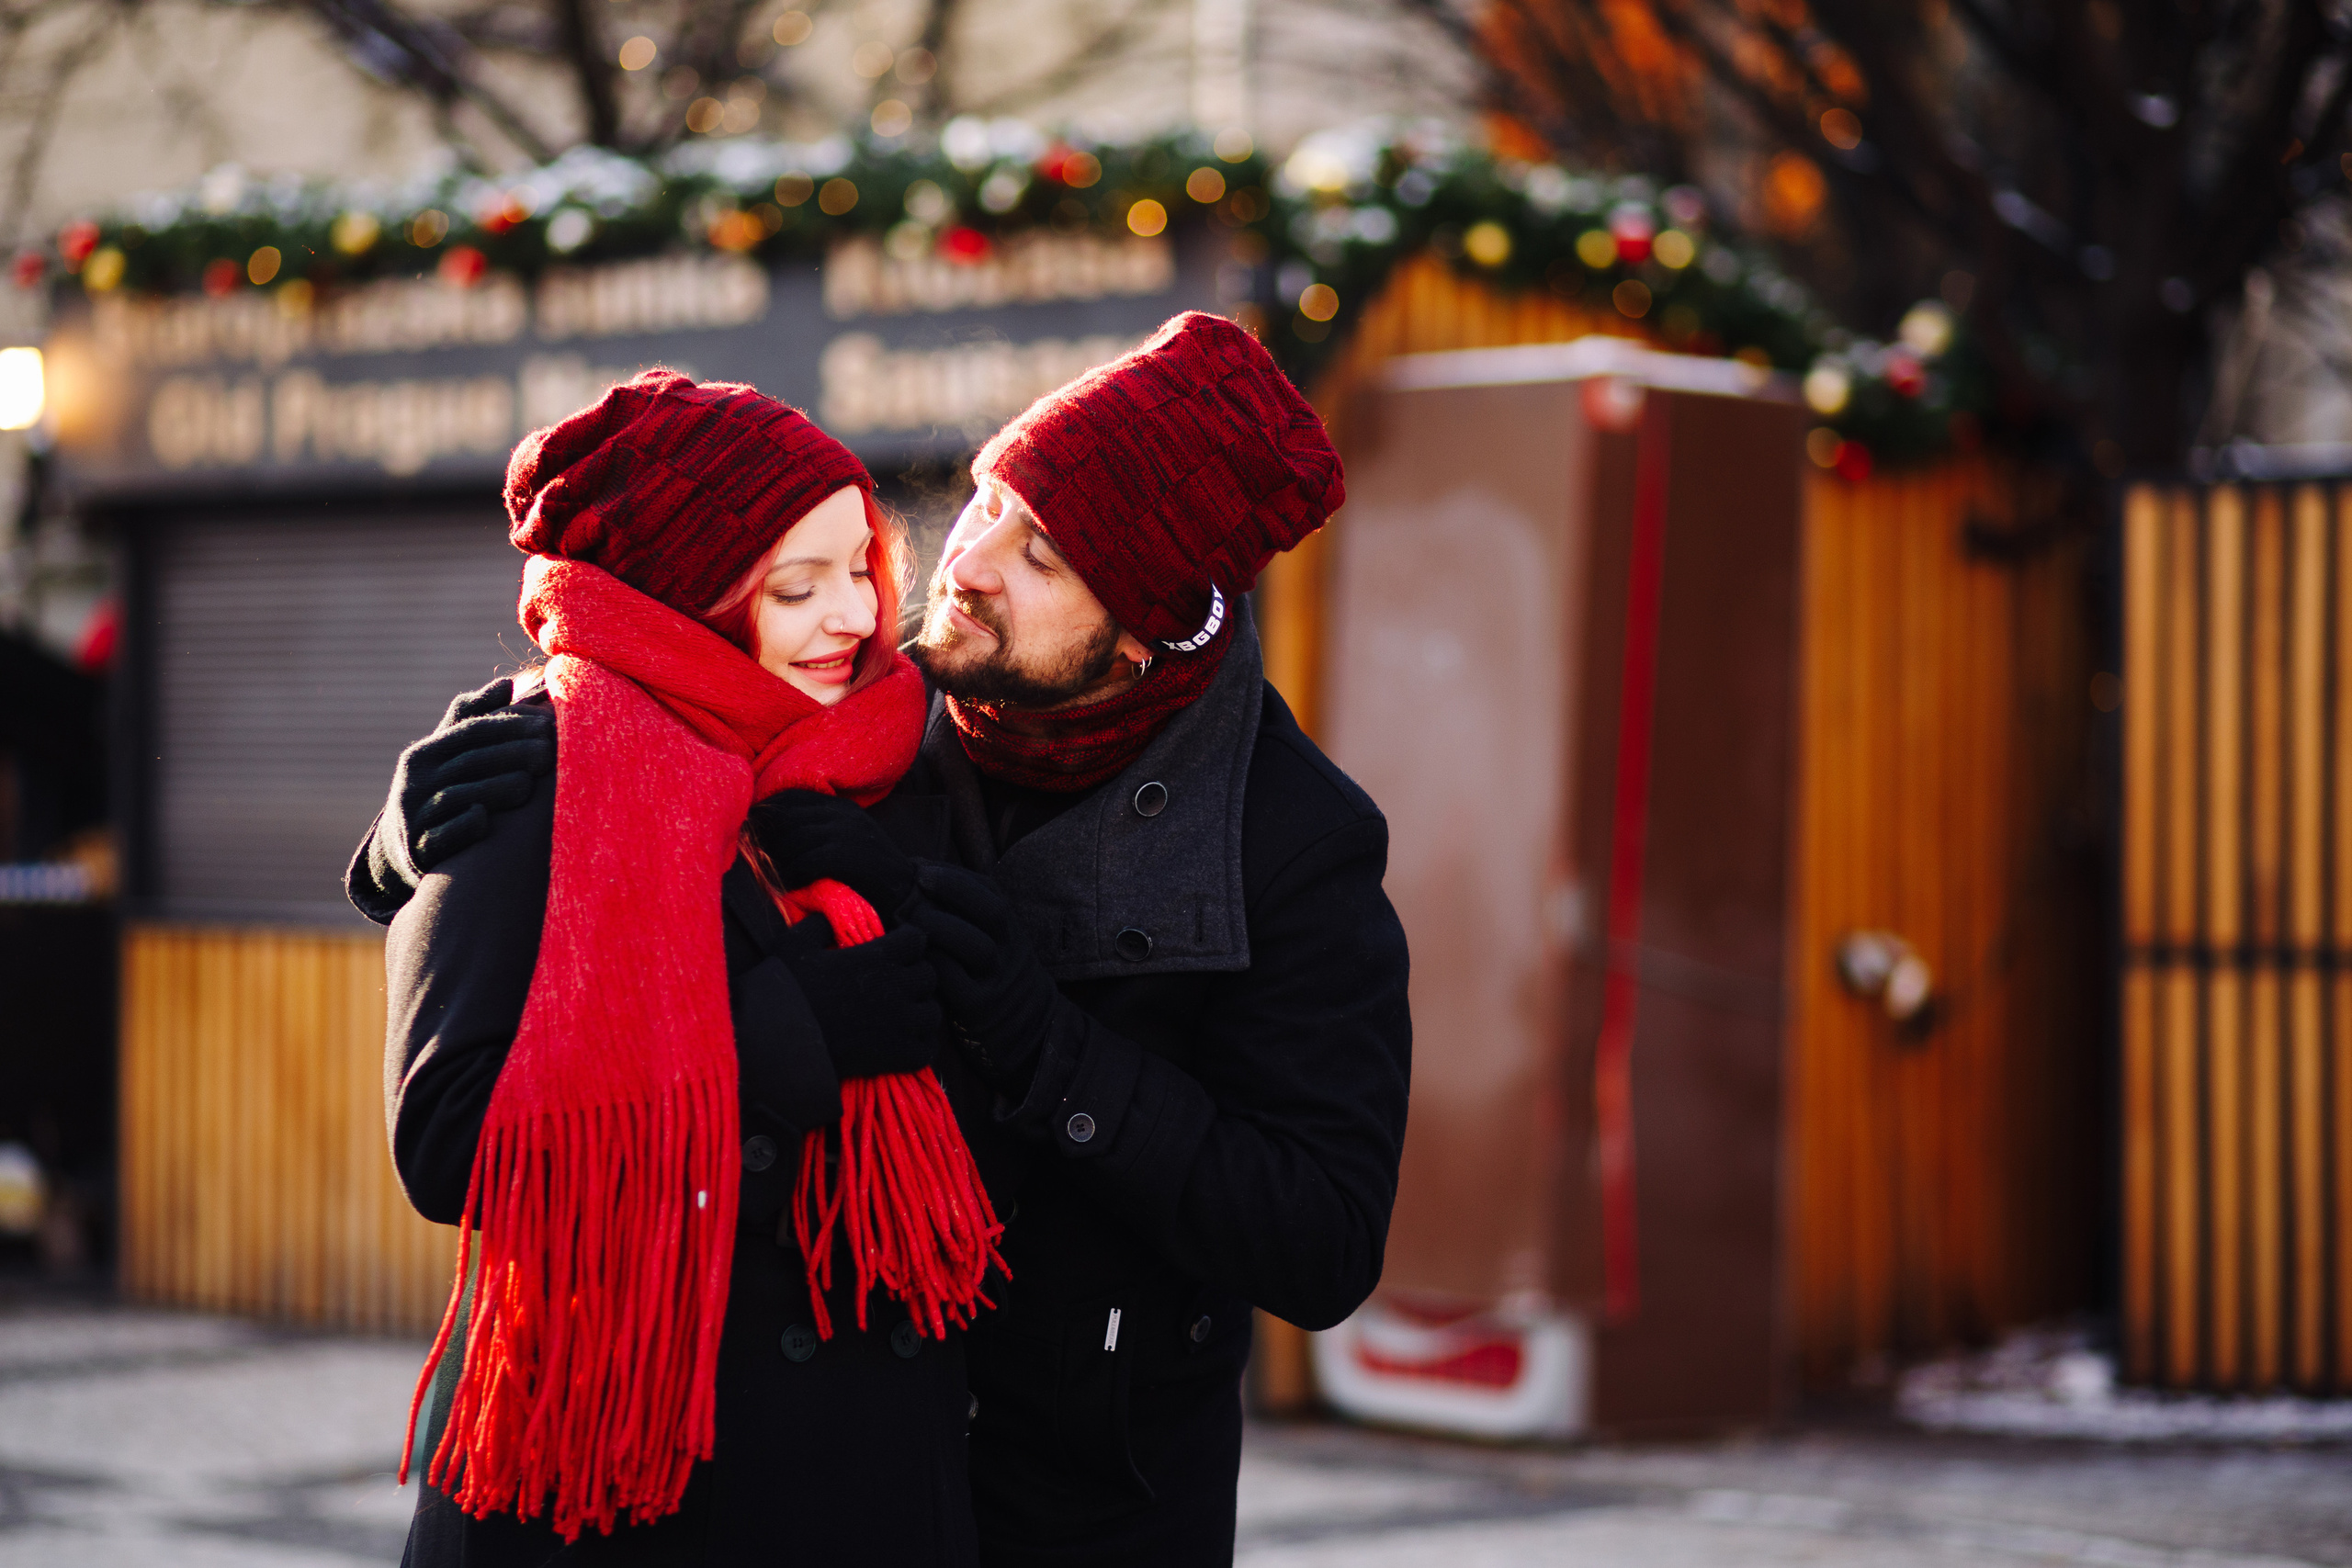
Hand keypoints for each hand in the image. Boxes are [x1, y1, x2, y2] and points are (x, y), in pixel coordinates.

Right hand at [385, 678, 556, 881]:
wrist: (406, 847)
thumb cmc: (442, 790)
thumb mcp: (449, 755)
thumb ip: (474, 718)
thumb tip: (507, 682)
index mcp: (425, 754)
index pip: (471, 731)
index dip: (510, 726)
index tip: (547, 725)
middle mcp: (414, 782)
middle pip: (468, 762)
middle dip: (511, 755)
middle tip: (549, 753)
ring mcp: (414, 817)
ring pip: (455, 797)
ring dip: (493, 789)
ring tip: (528, 785)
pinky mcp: (420, 850)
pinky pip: (440, 837)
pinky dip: (461, 826)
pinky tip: (484, 818)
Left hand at [747, 789, 917, 916]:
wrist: (905, 893)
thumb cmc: (867, 872)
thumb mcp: (845, 841)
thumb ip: (817, 831)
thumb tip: (770, 834)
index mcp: (841, 807)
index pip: (792, 798)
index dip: (767, 813)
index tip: (753, 832)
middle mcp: (844, 814)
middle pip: (788, 817)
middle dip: (768, 839)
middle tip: (759, 860)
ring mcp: (849, 833)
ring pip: (795, 839)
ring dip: (779, 861)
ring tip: (775, 877)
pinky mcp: (851, 856)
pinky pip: (808, 860)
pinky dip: (794, 874)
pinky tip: (791, 886)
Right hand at [782, 922, 942, 1079]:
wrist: (778, 1042)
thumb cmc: (785, 989)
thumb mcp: (795, 943)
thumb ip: (819, 924)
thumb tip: (831, 917)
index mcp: (879, 958)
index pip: (917, 940)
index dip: (906, 942)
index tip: (894, 948)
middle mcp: (898, 988)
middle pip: (928, 975)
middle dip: (914, 974)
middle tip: (895, 982)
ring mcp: (901, 1024)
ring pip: (933, 1012)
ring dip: (921, 1010)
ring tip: (902, 1013)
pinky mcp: (898, 1056)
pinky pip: (928, 1048)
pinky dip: (921, 1044)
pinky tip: (905, 1041)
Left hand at [904, 863, 1058, 1084]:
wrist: (1028, 1031)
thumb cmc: (994, 978)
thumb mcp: (995, 942)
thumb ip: (967, 914)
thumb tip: (917, 876)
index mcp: (1011, 928)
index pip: (989, 891)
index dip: (953, 876)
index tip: (918, 867)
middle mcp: (1010, 950)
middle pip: (991, 911)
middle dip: (950, 890)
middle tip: (911, 884)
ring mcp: (997, 979)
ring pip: (975, 945)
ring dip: (937, 925)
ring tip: (904, 917)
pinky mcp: (979, 1009)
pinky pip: (954, 982)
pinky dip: (931, 963)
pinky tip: (910, 955)